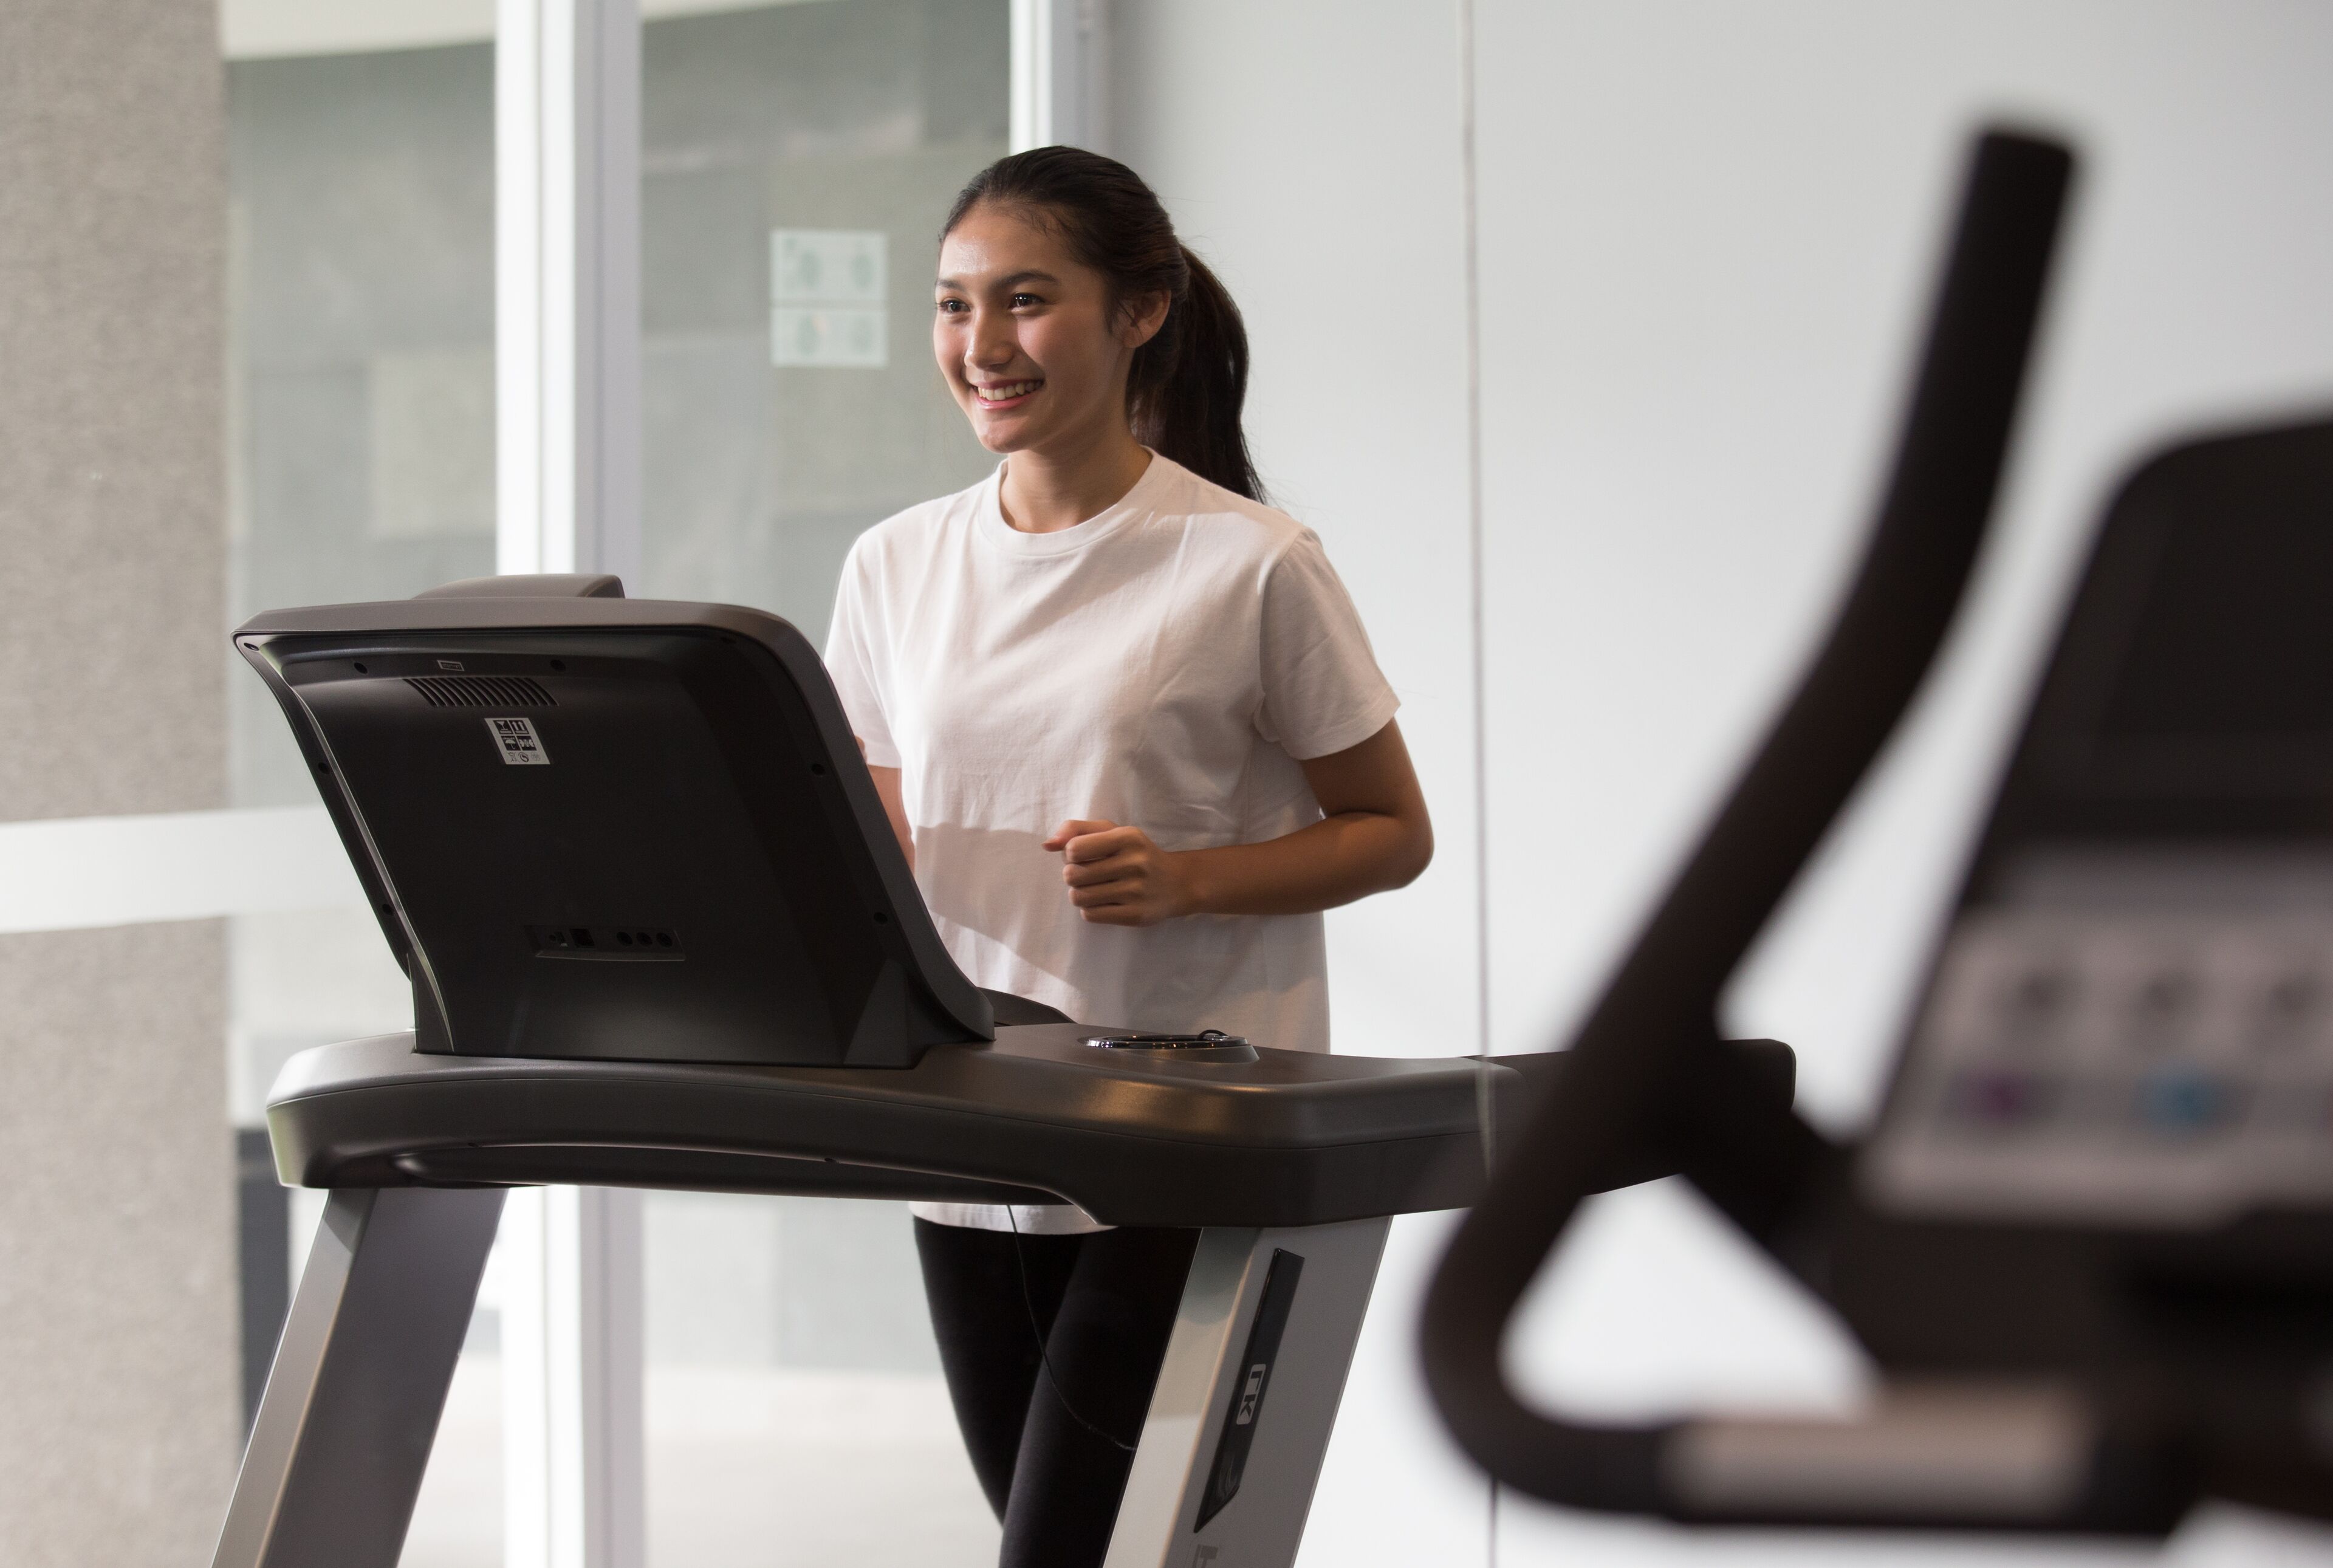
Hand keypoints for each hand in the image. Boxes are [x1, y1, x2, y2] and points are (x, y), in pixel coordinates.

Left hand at [1042, 819, 1195, 926]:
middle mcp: (1134, 863)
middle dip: (1072, 875)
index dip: (1070, 854)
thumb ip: (1077, 830)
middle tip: (1087, 874)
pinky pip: (1090, 915)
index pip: (1073, 849)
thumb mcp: (1113, 832)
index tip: (1083, 855)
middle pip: (1072, 875)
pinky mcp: (1135, 915)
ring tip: (1093, 888)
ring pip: (1078, 897)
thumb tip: (1047, 845)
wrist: (1178, 883)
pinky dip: (1090, 909)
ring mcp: (1136, 891)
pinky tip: (1104, 901)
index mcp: (1127, 837)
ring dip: (1079, 894)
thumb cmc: (1136, 854)